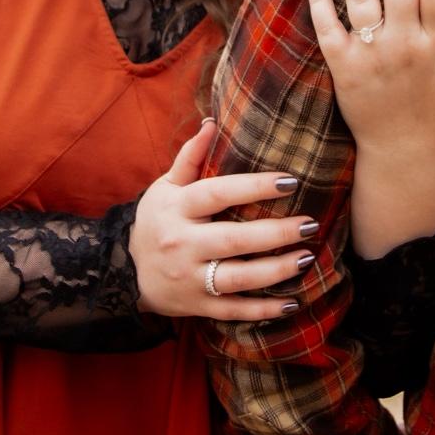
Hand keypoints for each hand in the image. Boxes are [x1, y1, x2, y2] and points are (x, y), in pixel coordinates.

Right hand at [130, 119, 315, 319]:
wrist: (124, 272)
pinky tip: (292, 302)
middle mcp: (183, 244)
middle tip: (310, 224)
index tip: (290, 181)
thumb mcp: (165, 187)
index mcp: (178, 209)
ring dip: (276, 271)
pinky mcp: (197, 306)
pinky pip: (233, 311)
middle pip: (234, 240)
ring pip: (238, 278)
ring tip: (307, 257)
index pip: (218, 193)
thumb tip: (211, 123)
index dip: (254, 187)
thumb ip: (189, 158)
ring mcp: (190, 279)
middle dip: (275, 233)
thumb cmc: (156, 220)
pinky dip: (263, 311)